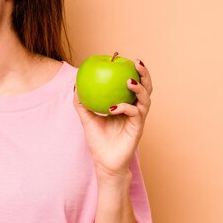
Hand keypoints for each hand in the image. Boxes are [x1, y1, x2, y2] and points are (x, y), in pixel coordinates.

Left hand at [73, 59, 152, 177]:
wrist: (104, 163)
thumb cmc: (98, 142)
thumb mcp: (87, 119)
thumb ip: (82, 103)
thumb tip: (75, 85)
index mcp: (126, 105)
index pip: (134, 85)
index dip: (134, 72)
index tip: (127, 58)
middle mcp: (135, 110)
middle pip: (146, 88)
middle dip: (145, 74)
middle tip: (137, 63)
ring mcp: (138, 120)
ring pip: (145, 100)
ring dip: (139, 89)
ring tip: (130, 81)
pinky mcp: (137, 130)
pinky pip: (135, 114)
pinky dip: (125, 108)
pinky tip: (115, 106)